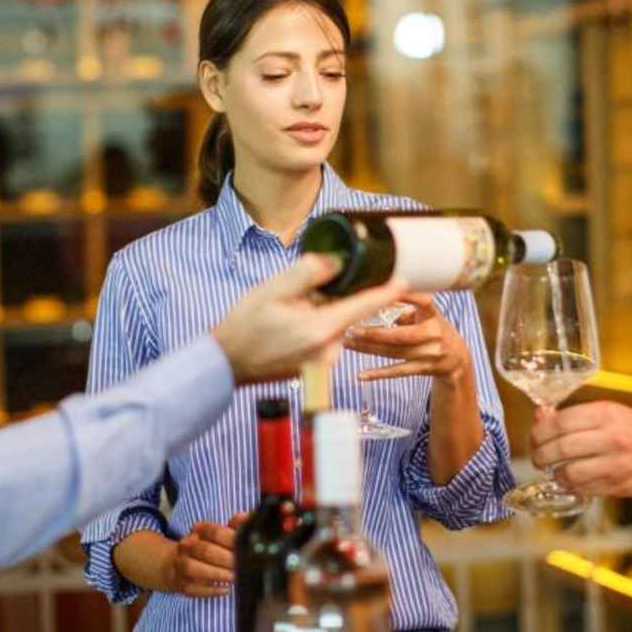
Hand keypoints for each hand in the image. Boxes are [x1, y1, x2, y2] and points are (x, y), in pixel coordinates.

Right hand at [164, 520, 239, 596]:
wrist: (175, 563)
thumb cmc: (207, 547)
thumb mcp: (219, 534)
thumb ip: (234, 527)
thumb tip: (246, 517)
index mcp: (199, 530)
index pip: (215, 532)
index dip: (232, 540)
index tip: (247, 548)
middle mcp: (187, 546)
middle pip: (206, 550)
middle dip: (227, 560)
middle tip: (245, 567)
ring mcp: (181, 565)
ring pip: (194, 569)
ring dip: (217, 575)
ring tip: (235, 578)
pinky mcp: (181, 583)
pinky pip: (193, 588)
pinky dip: (211, 590)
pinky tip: (226, 590)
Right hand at [213, 254, 407, 384]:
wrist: (227, 363)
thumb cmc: (246, 326)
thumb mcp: (273, 289)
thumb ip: (308, 273)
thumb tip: (336, 262)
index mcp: (321, 329)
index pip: (364, 305)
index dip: (386, 291)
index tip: (405, 280)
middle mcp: (328, 350)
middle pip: (347, 313)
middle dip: (334, 298)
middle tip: (298, 295)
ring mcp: (323, 363)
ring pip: (335, 326)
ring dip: (322, 313)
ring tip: (287, 313)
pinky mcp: (317, 369)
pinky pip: (326, 339)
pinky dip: (315, 328)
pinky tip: (289, 327)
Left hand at [344, 293, 470, 381]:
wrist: (457, 359)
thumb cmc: (435, 330)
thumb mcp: (427, 316)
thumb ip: (405, 311)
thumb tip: (376, 303)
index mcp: (433, 316)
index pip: (423, 302)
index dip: (406, 297)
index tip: (385, 292)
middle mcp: (433, 334)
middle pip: (401, 335)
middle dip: (375, 333)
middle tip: (352, 329)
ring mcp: (429, 353)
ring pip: (395, 353)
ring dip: (369, 349)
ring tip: (348, 344)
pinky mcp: (423, 369)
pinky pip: (398, 372)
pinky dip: (378, 374)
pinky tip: (361, 375)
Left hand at [530, 400, 631, 496]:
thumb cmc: (628, 429)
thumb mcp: (603, 412)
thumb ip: (571, 415)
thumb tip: (539, 416)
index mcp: (606, 415)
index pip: (561, 422)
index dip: (540, 431)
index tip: (534, 437)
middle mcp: (612, 438)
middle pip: (562, 448)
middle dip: (541, 455)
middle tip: (537, 457)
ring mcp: (615, 464)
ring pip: (570, 473)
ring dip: (554, 474)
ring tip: (552, 470)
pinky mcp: (617, 485)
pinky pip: (583, 489)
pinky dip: (570, 486)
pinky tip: (568, 480)